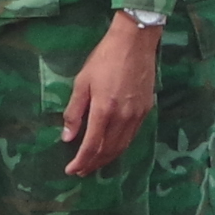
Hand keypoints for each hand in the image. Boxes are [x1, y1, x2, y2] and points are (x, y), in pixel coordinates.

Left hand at [61, 15, 161, 178]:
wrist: (135, 42)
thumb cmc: (104, 59)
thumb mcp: (82, 82)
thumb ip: (74, 112)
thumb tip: (67, 137)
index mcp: (104, 110)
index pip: (91, 146)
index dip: (81, 161)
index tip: (71, 170)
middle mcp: (123, 117)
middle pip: (108, 151)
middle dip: (93, 164)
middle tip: (81, 172)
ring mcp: (137, 115)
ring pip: (122, 146)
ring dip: (107, 159)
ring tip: (94, 165)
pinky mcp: (146, 110)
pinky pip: (132, 136)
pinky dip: (120, 147)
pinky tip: (112, 148)